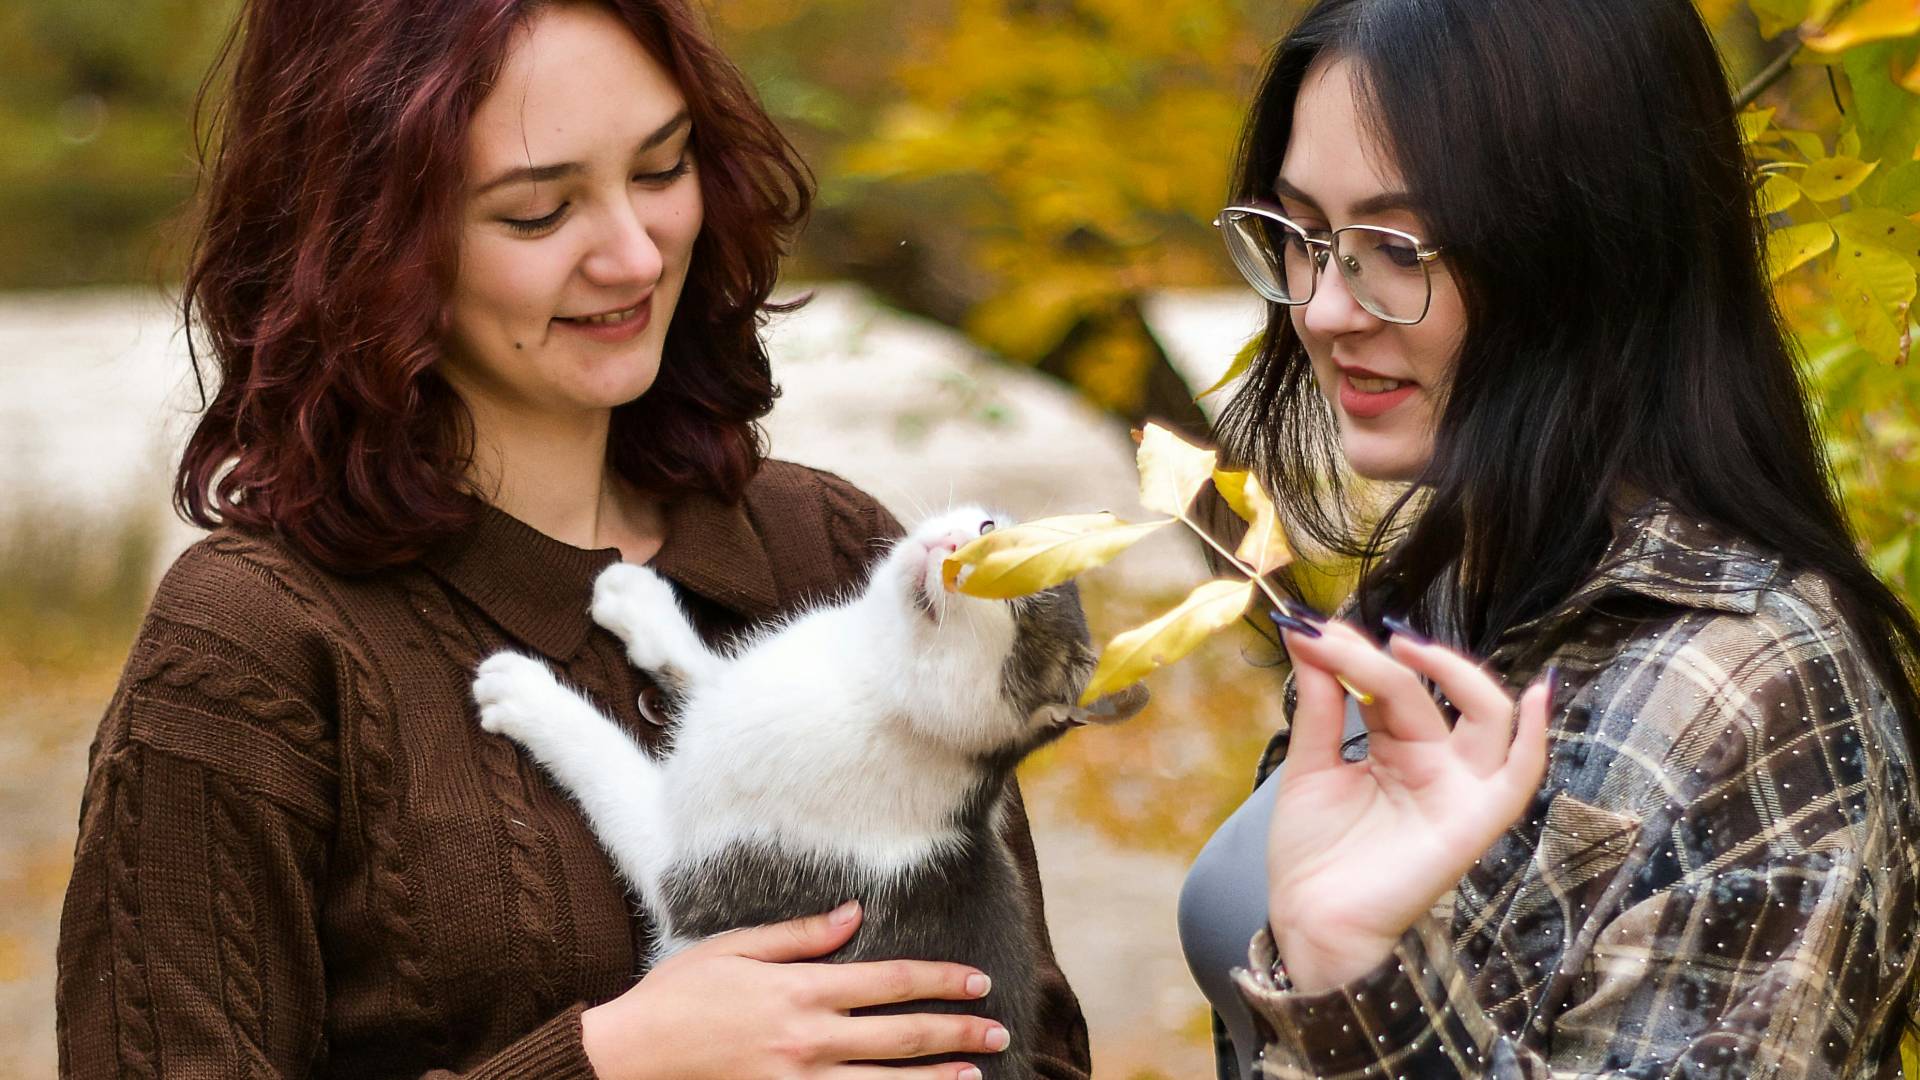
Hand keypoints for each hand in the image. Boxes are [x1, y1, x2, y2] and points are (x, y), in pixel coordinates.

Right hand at [581, 901, 1008, 1079]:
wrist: (629, 1056)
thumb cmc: (677, 996)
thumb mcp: (735, 948)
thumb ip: (800, 936)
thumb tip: (854, 914)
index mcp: (802, 990)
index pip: (890, 982)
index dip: (939, 980)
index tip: (977, 980)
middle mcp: (810, 1038)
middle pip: (902, 1035)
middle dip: (957, 1032)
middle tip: (999, 1031)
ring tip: (977, 1076)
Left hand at [1266, 619, 1550, 992]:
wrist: (1310, 921)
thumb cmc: (1313, 855)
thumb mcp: (1309, 767)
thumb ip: (1318, 707)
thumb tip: (1308, 637)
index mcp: (1396, 748)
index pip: (1390, 684)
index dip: (1352, 654)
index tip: (1309, 632)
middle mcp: (1435, 762)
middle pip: (1429, 691)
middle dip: (1384, 658)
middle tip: (1340, 639)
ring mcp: (1459, 789)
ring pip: (1485, 714)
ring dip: (1452, 672)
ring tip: (1401, 649)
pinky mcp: (1475, 821)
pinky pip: (1521, 778)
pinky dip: (1537, 738)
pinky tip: (1538, 696)